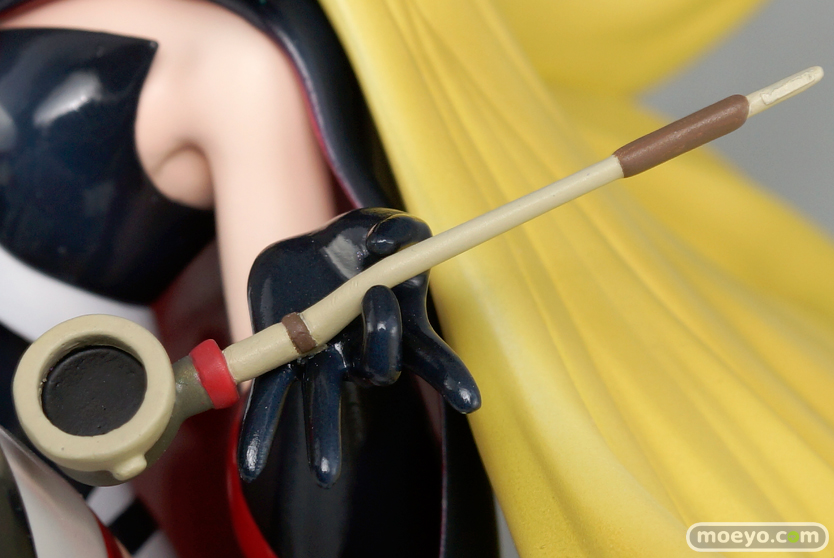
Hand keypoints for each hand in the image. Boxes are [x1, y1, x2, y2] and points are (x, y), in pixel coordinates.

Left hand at [238, 208, 479, 486]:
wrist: (300, 250)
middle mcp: (363, 351)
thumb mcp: (379, 222)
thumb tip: (381, 249)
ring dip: (325, 434)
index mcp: (397, 323)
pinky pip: (270, 396)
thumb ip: (396, 228)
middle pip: (381, 366)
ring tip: (324, 472)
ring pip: (326, 400)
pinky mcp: (280, 359)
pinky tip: (251, 464)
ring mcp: (322, 360)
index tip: (470, 400)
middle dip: (383, 339)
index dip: (451, 376)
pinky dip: (259, 427)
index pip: (430, 355)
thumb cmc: (354, 241)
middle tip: (377, 297)